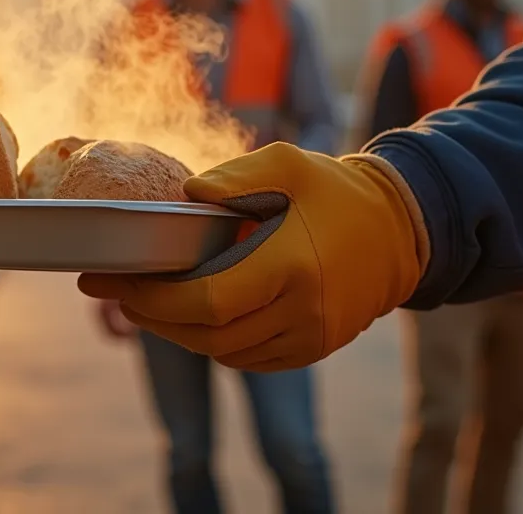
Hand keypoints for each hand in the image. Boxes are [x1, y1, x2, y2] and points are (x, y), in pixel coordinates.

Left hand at [78, 143, 426, 370]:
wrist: (402, 229)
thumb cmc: (336, 191)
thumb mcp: (288, 163)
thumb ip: (234, 176)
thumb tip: (187, 196)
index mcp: (291, 265)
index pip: (207, 301)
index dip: (156, 300)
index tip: (121, 282)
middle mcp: (302, 312)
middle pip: (208, 335)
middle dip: (155, 318)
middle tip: (119, 294)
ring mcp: (310, 338)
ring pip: (224, 352)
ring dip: (180, 333)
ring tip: (149, 304)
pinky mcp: (314, 349)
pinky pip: (249, 359)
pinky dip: (214, 342)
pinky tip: (192, 317)